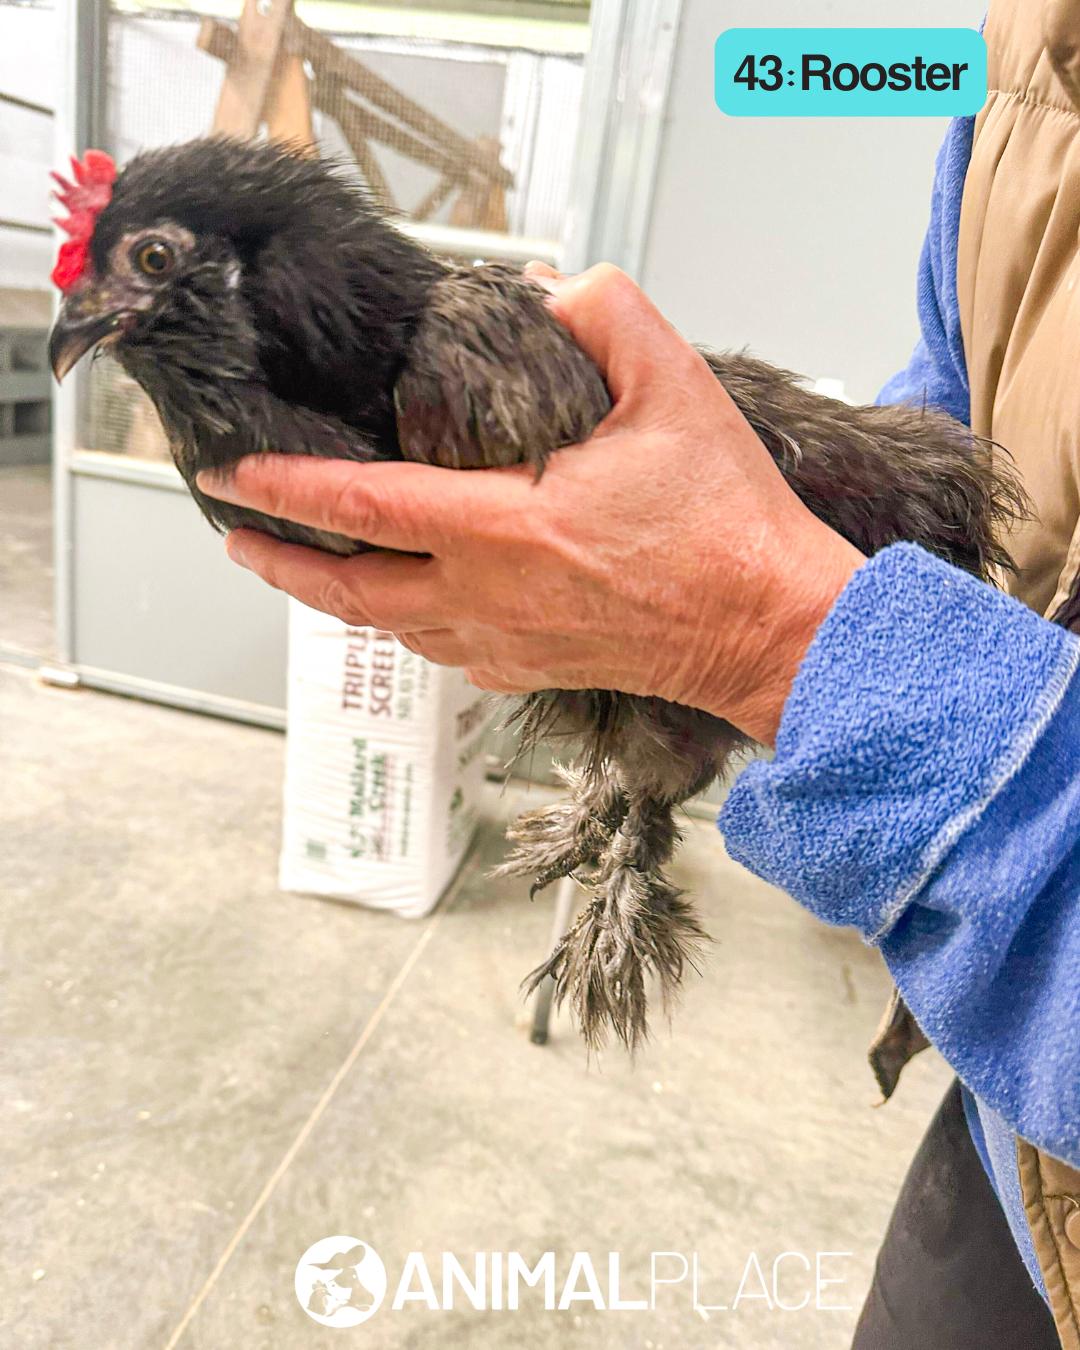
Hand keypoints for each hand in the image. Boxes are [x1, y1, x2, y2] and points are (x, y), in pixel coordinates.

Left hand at [197, 264, 862, 743]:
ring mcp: (507, 642)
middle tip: (237, 535)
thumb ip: (607, 312)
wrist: (770, 628)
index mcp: (507, 529)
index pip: (364, 508)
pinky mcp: (532, 671)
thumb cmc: (728, 525)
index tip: (231, 476)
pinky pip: (444, 652)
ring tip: (308, 568)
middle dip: (281, 563)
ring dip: (338, 599)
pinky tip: (405, 606)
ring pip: (391, 629)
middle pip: (351, 591)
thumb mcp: (678, 386)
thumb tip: (550, 294)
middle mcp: (490, 597)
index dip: (286, 491)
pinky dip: (406, 626)